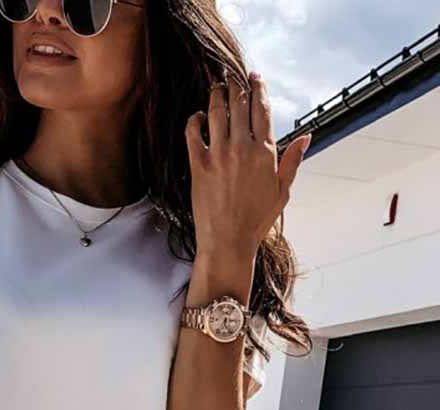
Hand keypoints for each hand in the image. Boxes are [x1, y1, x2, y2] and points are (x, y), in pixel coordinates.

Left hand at [184, 72, 310, 260]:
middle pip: (239, 103)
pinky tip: (198, 116)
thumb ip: (293, 160)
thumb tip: (307, 136)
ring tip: (216, 88)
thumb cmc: (256, 221)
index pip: (262, 108)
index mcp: (265, 152)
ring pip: (216, 111)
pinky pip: (193, 132)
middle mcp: (242, 148)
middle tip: (232, 77)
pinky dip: (194, 119)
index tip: (254, 77)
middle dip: (236, 84)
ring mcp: (219, 155)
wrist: (228, 242)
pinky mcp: (199, 165)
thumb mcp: (282, 191)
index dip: (258, 87)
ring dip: (216, 95)